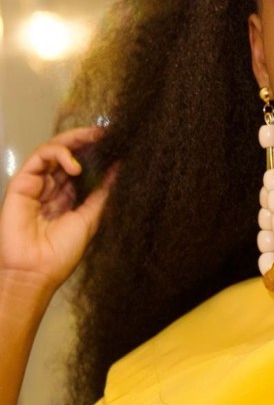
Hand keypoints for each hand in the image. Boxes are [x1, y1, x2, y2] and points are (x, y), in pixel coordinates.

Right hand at [0, 127, 114, 292]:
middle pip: (68, 155)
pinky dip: (58, 154)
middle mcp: (51, 188)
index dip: (96, 154)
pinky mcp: (21, 183)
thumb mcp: (90, 218)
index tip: (115, 143)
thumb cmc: (61, 253)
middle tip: (105, 133)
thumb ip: (102, 193)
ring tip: (94, 140)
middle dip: (86, 141)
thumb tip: (120, 169)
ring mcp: (36, 184)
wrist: (36, 271)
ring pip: (53, 151)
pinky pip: (39, 158)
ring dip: (74, 141)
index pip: (82, 167)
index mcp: (68, 197)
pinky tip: (75, 164)